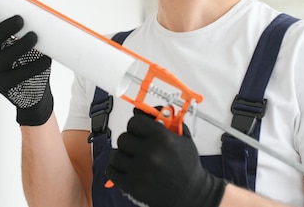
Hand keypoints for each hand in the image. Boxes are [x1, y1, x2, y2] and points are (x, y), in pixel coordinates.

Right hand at [0, 6, 52, 125]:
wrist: (34, 95)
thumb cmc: (30, 63)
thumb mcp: (25, 47)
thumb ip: (29, 33)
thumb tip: (47, 13)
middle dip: (5, 28)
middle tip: (20, 19)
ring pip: (4, 58)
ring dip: (19, 46)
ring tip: (34, 37)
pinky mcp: (9, 86)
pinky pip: (19, 75)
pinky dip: (34, 66)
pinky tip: (46, 60)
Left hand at [106, 108, 224, 206]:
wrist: (192, 194)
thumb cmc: (187, 166)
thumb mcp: (182, 137)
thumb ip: (163, 119)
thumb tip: (141, 109)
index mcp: (163, 139)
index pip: (134, 122)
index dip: (136, 126)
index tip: (139, 130)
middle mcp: (151, 154)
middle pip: (123, 137)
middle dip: (130, 141)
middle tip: (138, 146)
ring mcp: (140, 171)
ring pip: (115, 154)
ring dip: (122, 155)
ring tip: (133, 158)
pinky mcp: (133, 186)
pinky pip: (111, 170)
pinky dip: (115, 168)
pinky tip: (126, 168)